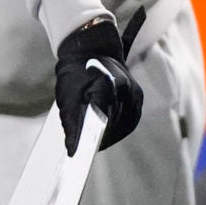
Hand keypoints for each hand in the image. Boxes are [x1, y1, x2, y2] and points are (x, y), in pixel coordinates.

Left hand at [55, 17, 142, 153]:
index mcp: (107, 85)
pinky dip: (119, 128)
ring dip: (110, 134)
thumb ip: (71, 124)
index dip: (92, 142)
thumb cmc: (75, 72)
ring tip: (96, 141)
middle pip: (114, 126)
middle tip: (85, 150)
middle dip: (100, 139)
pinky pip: (131, 119)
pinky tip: (108, 134)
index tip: (82, 155)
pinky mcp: (138, 96)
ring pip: (124, 125)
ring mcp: (134, 92)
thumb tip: (72, 151)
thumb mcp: (66, 97)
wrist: (90, 49)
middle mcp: (125, 88)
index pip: (102, 123)